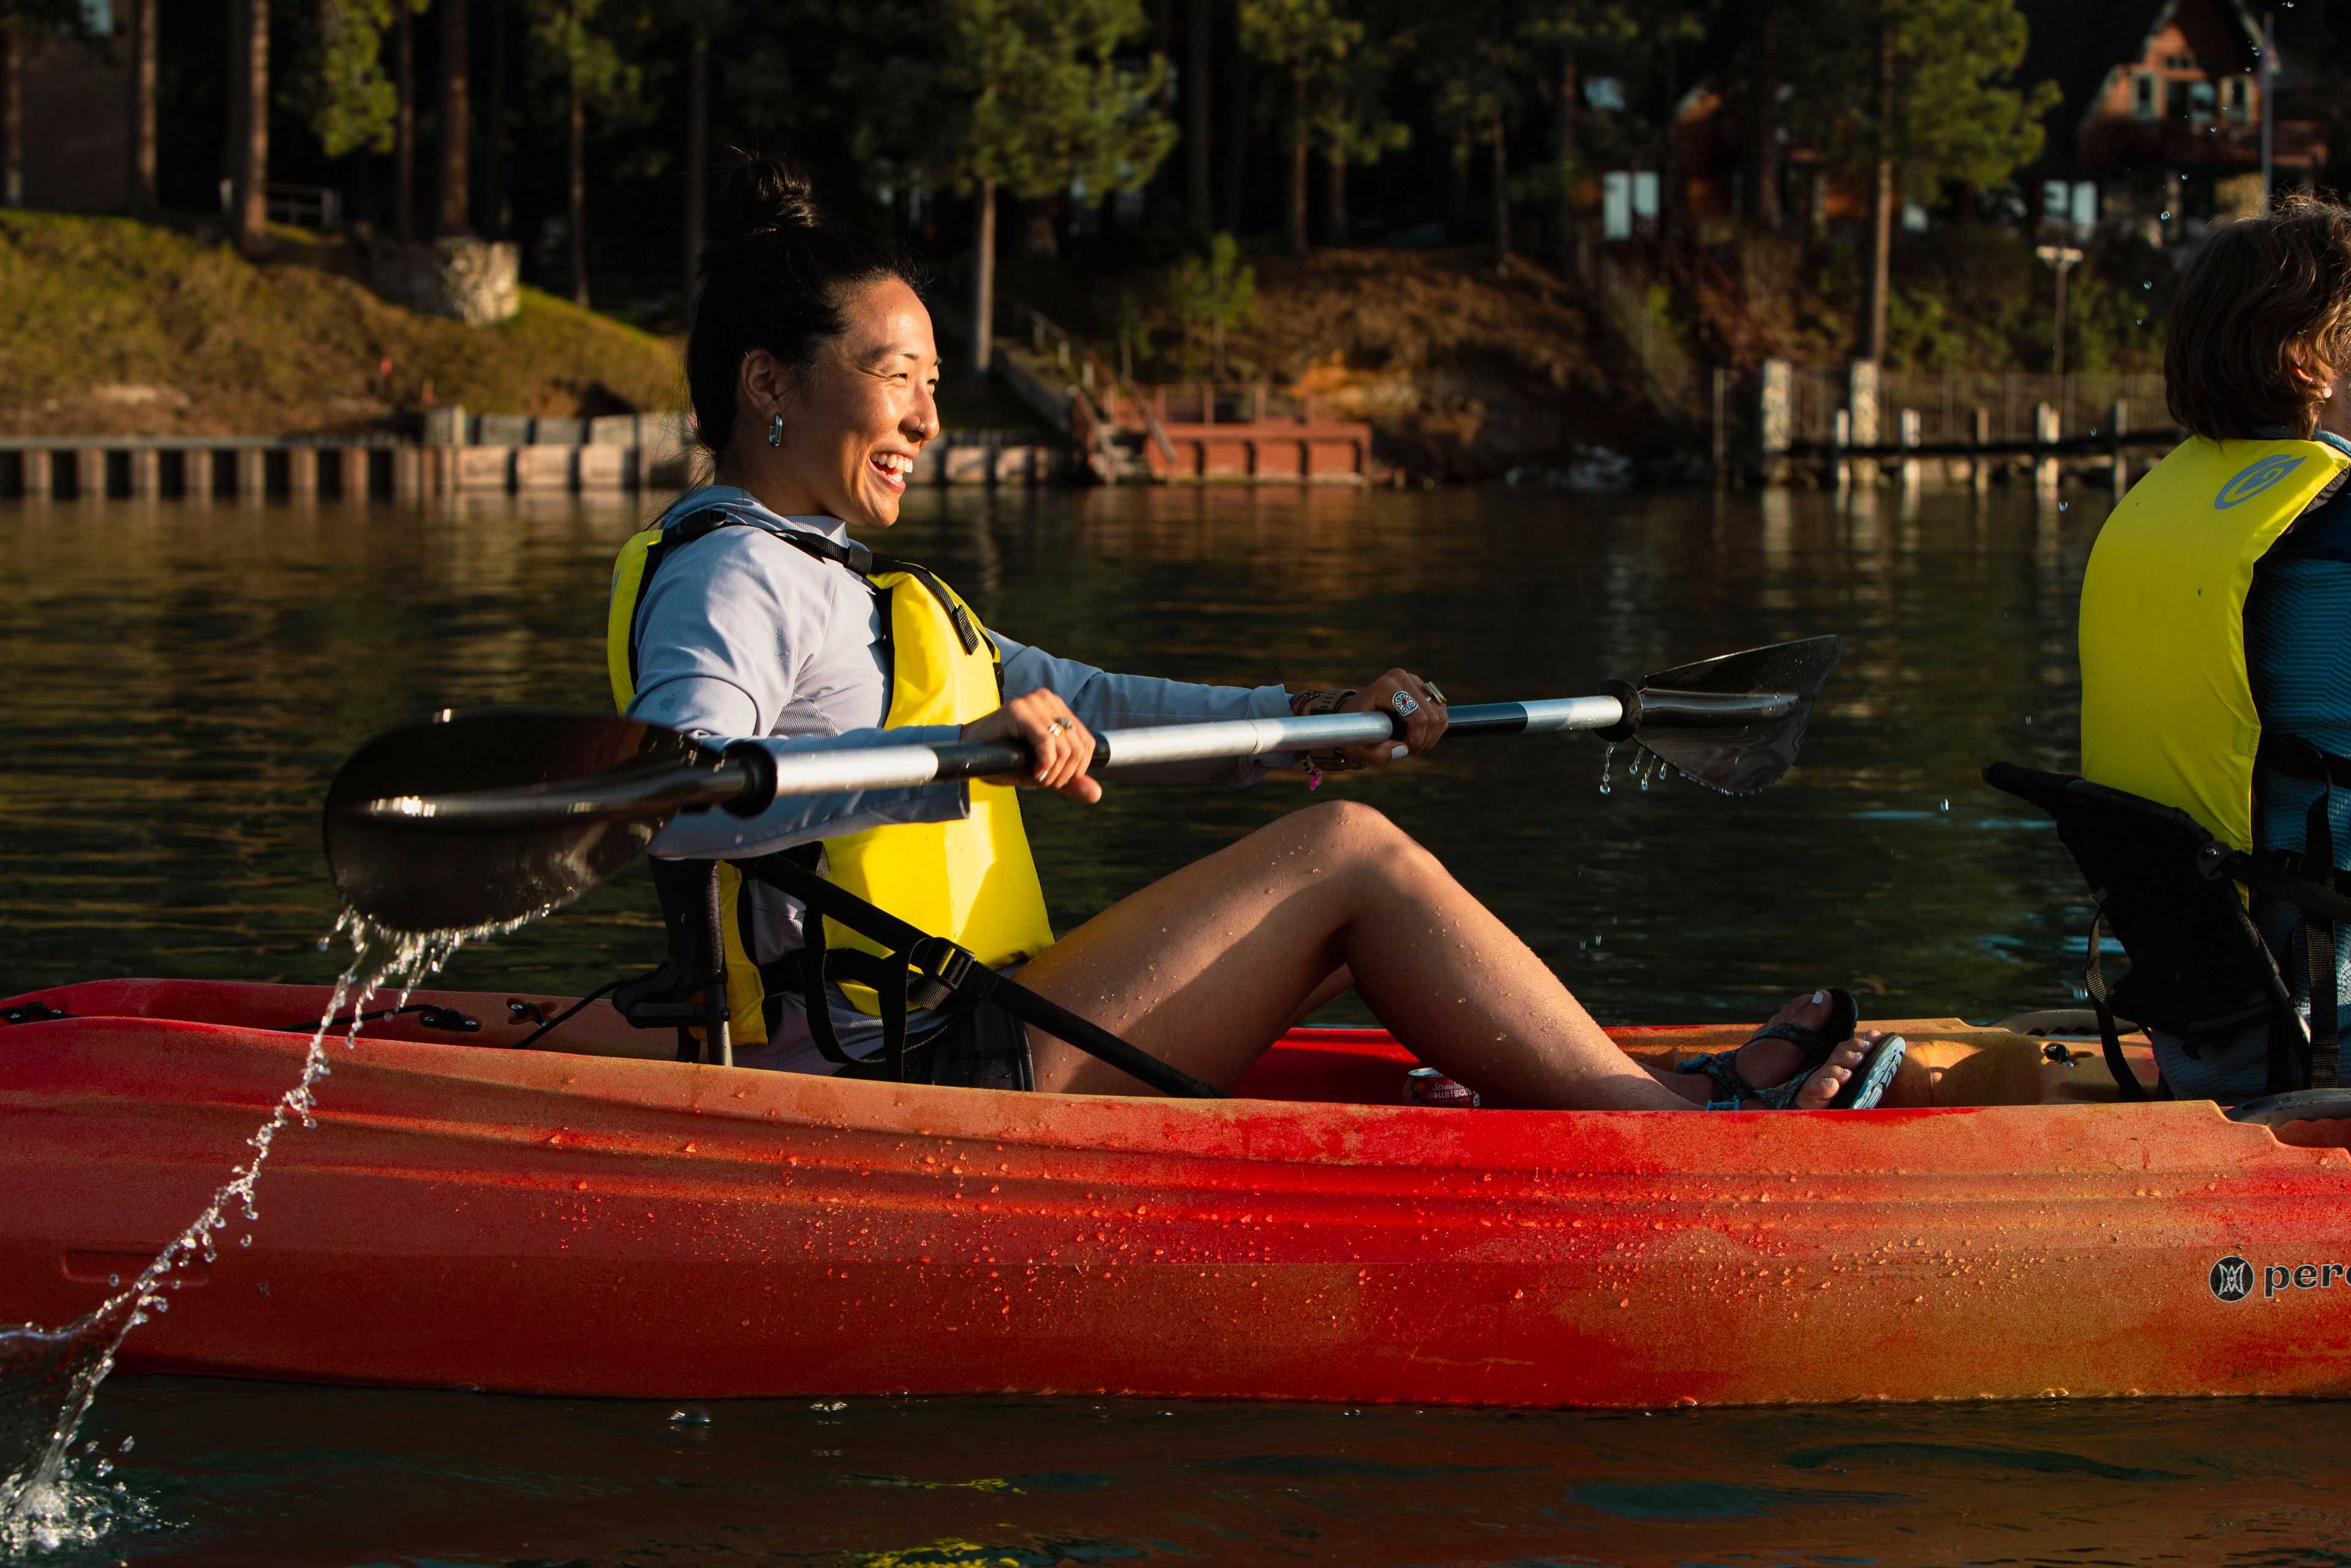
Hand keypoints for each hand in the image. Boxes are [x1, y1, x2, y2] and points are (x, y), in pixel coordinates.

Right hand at [959, 690, 1100, 802]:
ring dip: (1053, 773)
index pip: (1087, 743)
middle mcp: (1048, 699)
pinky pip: (1046, 742)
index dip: (1078, 769)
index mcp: (1058, 707)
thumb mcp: (1044, 771)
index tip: (1057, 781)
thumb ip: (1070, 781)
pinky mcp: (1018, 710)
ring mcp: (1033, 702)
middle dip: (1065, 775)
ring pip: (1065, 747)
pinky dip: (1045, 764)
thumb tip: (1096, 794)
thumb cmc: (1006, 759)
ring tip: (1037, 778)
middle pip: (1078, 747)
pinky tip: (1034, 773)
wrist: (969, 752)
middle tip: (1045, 782)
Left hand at [1335, 670, 1447, 766]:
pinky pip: (1441, 711)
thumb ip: (1378, 754)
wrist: (1354, 715)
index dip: (1415, 740)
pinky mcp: (1422, 687)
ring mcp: (1413, 680)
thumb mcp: (1358, 748)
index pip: (1418, 718)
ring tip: (1411, 742)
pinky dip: (1435, 728)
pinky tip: (1418, 734)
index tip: (1402, 748)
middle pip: (1432, 717)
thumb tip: (1403, 750)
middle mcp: (1401, 678)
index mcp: (1386, 686)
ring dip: (1430, 735)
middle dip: (1423, 740)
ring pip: (1440, 714)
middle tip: (1407, 748)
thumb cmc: (1353, 730)